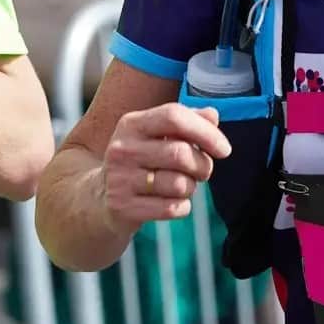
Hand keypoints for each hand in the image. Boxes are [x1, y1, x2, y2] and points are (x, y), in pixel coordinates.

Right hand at [100, 103, 231, 235]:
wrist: (99, 197)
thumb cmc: (142, 161)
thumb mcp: (158, 135)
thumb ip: (187, 121)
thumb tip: (213, 115)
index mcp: (132, 123)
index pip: (174, 116)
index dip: (206, 132)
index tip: (224, 149)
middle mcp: (122, 149)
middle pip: (181, 153)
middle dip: (203, 165)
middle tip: (203, 171)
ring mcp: (119, 179)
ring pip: (180, 184)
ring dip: (191, 188)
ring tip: (181, 186)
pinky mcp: (122, 207)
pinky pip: (172, 208)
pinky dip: (182, 207)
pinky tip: (171, 202)